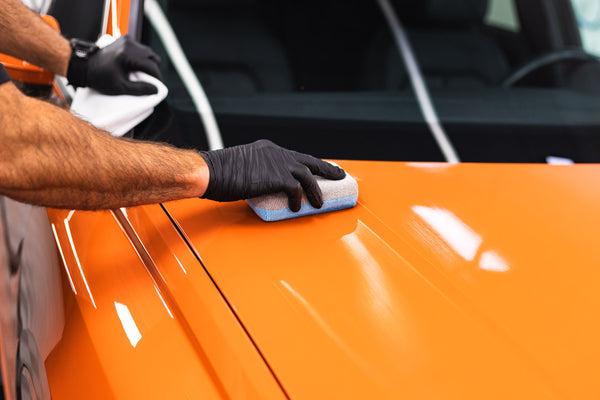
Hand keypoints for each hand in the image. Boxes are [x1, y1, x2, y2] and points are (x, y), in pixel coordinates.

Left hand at [67, 35, 160, 95]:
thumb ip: (140, 89)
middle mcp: (128, 44)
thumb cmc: (100, 78)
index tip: (158, 86)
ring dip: (148, 63)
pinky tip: (136, 66)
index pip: (150, 65)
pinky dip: (141, 58)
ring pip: (147, 52)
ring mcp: (126, 40)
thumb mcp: (121, 87)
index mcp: (126, 55)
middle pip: (151, 57)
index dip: (157, 77)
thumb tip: (156, 90)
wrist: (86, 66)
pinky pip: (140, 49)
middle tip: (151, 81)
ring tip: (144, 74)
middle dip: (153, 69)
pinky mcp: (124, 39)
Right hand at [200, 140, 345, 210]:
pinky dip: (298, 199)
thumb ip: (256, 173)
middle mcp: (276, 152)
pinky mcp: (276, 176)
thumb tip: (262, 187)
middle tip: (338, 176)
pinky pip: (295, 189)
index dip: (308, 165)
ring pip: (307, 175)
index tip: (318, 170)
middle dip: (326, 169)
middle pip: (308, 160)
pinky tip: (296, 208)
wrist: (210, 172)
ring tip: (319, 204)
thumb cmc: (219, 173)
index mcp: (267, 149)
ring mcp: (277, 163)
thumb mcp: (242, 167)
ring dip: (315, 191)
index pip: (295, 156)